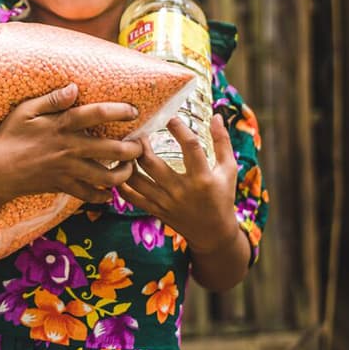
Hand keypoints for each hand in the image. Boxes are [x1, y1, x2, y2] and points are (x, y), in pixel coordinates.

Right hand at [0, 83, 144, 204]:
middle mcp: (69, 149)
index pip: (96, 115)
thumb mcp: (25, 111)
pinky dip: (104, 195)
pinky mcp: (63, 186)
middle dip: (133, 148)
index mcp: (61, 126)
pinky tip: (111, 191)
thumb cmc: (9, 135)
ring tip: (131, 167)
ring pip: (106, 177)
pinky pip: (89, 195)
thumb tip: (74, 87)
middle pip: (112, 150)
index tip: (134, 111)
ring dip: (124, 173)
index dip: (119, 111)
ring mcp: (67, 170)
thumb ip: (51, 99)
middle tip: (141, 144)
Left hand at [118, 114, 239, 253]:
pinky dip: (120, 181)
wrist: (213, 233)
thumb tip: (216, 116)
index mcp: (203, 179)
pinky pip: (130, 196)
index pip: (191, 147)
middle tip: (137, 129)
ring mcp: (165, 202)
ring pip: (135, 179)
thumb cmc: (222, 197)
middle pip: (152, 163)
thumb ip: (223, 142)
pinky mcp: (154, 210)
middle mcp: (181, 191)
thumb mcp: (229, 170)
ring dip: (126, 160)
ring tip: (125, 145)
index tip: (169, 116)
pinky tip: (120, 167)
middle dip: (141, 143)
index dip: (179, 129)